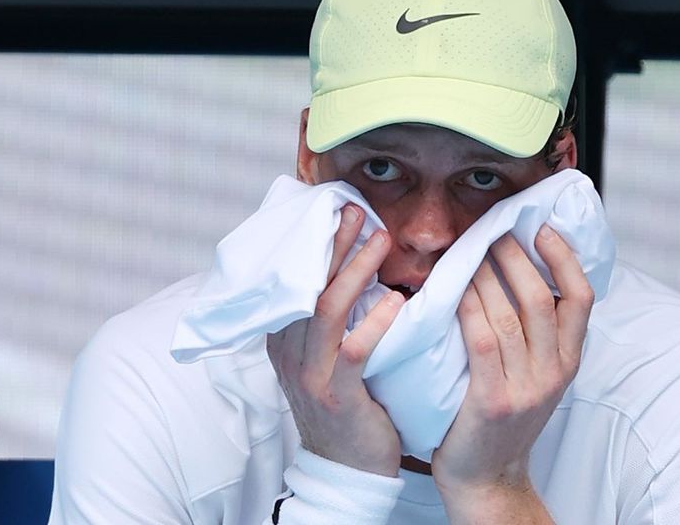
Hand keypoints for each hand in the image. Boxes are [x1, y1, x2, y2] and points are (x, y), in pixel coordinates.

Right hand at [266, 204, 404, 476]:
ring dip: (355, 269)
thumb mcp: (325, 358)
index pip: (295, 280)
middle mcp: (288, 351)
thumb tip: (356, 270)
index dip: (316, 245)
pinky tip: (394, 301)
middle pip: (307, 283)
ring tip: (381, 239)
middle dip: (332, 243)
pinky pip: (354, 350)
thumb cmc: (345, 406)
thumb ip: (331, 320)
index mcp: (284, 338)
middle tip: (356, 211)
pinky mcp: (337, 394)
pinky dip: (374, 322)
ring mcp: (310, 373)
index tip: (339, 212)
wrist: (346, 468)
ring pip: (326, 308)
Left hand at [431, 225, 593, 521]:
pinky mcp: (493, 400)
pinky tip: (455, 289)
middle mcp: (554, 372)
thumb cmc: (503, 418)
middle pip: (542, 298)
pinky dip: (469, 307)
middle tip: (494, 233)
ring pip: (510, 314)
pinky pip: (483, 340)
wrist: (487, 478)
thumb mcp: (536, 376)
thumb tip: (519, 273)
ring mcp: (526, 388)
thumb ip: (537, 334)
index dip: (565, 257)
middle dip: (517, 257)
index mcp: (569, 361)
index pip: (581, 297)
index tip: (543, 228)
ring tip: (470, 253)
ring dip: (487, 275)